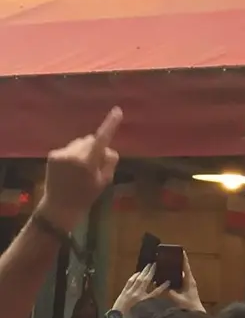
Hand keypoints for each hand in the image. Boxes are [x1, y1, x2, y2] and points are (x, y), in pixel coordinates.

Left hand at [38, 107, 121, 231]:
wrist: (59, 207)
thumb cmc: (86, 196)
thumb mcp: (105, 181)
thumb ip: (109, 161)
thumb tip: (106, 147)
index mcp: (88, 163)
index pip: (102, 138)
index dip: (110, 124)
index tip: (117, 110)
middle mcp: (74, 155)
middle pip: (91, 139)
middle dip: (94, 147)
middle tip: (93, 165)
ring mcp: (61, 154)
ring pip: (80, 143)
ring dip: (83, 150)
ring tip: (79, 169)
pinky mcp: (53, 155)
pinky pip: (69, 148)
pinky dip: (72, 155)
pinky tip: (69, 169)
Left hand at [112, 265, 168, 315]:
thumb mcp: (141, 312)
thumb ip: (147, 304)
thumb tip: (153, 296)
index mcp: (144, 301)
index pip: (156, 293)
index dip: (162, 287)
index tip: (168, 281)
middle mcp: (138, 295)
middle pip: (146, 281)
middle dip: (151, 272)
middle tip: (154, 264)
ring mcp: (130, 292)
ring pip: (139, 279)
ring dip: (143, 271)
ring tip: (148, 265)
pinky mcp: (124, 291)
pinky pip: (130, 281)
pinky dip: (134, 276)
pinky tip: (137, 273)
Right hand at [167, 252, 204, 311]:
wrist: (196, 313)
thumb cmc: (189, 306)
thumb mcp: (178, 299)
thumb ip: (170, 293)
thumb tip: (162, 285)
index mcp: (189, 281)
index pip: (186, 266)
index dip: (183, 258)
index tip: (181, 250)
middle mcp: (189, 281)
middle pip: (183, 269)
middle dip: (177, 263)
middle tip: (170, 257)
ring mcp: (188, 285)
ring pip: (181, 275)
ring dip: (176, 270)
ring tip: (168, 266)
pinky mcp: (186, 289)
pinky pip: (180, 281)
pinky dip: (175, 278)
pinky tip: (168, 279)